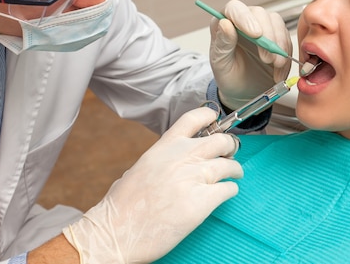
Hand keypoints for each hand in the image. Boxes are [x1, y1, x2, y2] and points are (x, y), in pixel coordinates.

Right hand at [62, 107, 242, 263]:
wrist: (114, 233)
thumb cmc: (122, 207)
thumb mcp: (140, 168)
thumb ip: (163, 158)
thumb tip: (178, 159)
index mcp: (164, 147)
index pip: (193, 119)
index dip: (209, 116)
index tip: (217, 119)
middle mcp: (181, 158)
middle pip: (221, 140)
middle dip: (230, 146)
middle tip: (230, 154)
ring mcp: (193, 178)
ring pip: (229, 165)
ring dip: (234, 170)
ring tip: (234, 174)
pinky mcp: (201, 202)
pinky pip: (228, 189)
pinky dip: (230, 191)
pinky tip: (226, 193)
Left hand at [210, 0, 291, 108]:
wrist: (244, 92)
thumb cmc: (229, 76)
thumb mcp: (220, 64)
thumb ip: (222, 44)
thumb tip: (225, 24)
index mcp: (225, 22)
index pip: (234, 8)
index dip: (245, 18)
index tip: (255, 34)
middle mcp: (244, 20)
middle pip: (259, 13)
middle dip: (267, 35)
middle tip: (267, 58)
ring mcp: (263, 27)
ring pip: (276, 24)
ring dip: (279, 45)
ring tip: (275, 65)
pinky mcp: (277, 37)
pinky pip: (286, 39)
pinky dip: (285, 55)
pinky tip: (278, 70)